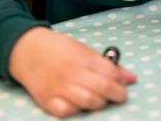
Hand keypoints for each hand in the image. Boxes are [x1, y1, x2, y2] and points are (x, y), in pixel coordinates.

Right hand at [9, 27, 136, 117]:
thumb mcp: (85, 50)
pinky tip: (78, 106)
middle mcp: (74, 72)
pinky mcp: (47, 100)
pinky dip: (75, 111)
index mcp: (85, 58)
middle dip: (117, 95)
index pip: (111, 73)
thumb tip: (132, 78)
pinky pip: (65, 111)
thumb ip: (108, 65)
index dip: (121, 82)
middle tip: (118, 97)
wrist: (27, 50)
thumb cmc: (60, 49)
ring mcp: (60, 87)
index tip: (122, 85)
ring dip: (99, 104)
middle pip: (103, 88)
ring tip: (100, 101)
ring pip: (88, 101)